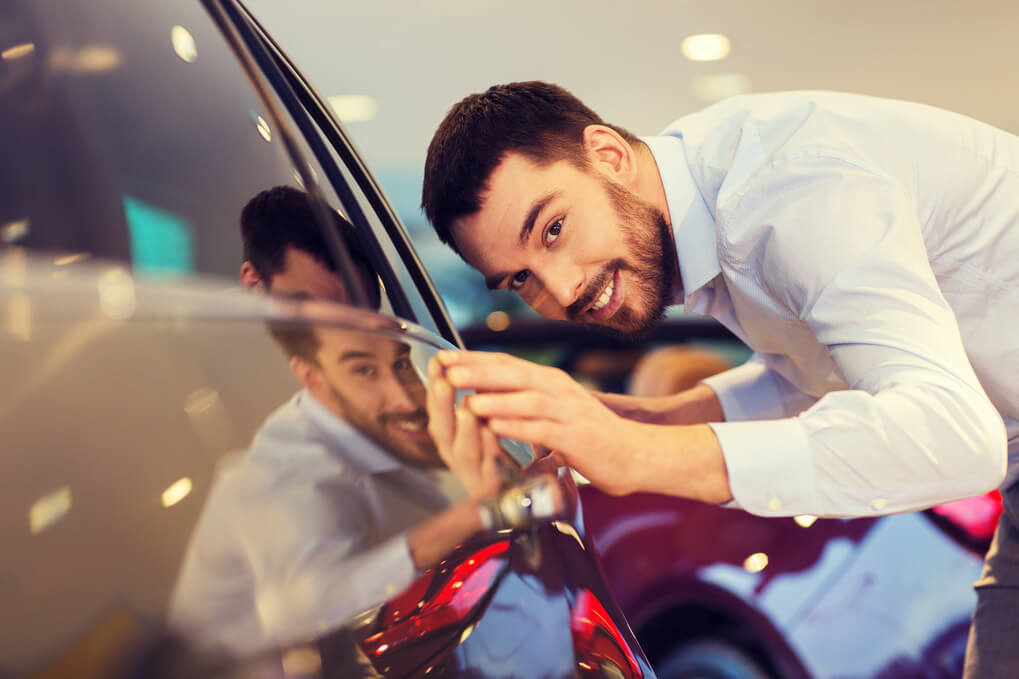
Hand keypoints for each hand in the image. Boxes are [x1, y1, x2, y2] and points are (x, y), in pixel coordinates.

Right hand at [426, 354, 503, 499]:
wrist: (521, 492)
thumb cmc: (499, 454)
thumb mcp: (483, 424)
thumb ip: (473, 399)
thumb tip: (461, 363)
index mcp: (452, 438)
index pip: (438, 408)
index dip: (435, 385)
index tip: (437, 360)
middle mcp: (456, 455)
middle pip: (441, 430)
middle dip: (441, 405)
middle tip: (443, 382)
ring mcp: (473, 474)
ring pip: (463, 452)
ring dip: (464, 430)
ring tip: (466, 410)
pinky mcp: (492, 488)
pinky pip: (489, 469)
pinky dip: (489, 450)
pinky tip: (492, 433)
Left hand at [434, 350, 648, 495]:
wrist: (632, 454)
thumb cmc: (588, 434)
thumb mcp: (553, 408)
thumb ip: (524, 398)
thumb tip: (484, 391)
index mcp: (549, 381)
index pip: (506, 364)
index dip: (474, 360)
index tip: (443, 357)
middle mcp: (558, 390)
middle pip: (514, 375)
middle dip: (479, 372)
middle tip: (448, 370)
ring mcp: (568, 412)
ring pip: (528, 400)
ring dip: (497, 400)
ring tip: (468, 400)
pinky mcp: (575, 437)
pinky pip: (543, 429)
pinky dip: (519, 427)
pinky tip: (497, 428)